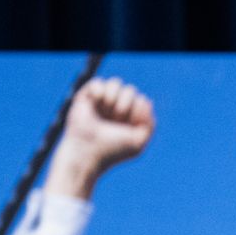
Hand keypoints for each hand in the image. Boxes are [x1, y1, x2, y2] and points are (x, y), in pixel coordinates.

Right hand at [42, 76, 155, 198]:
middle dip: (125, 104)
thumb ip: (149, 124)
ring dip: (113, 96)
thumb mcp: (139, 141)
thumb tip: (145, 101)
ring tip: (105, 110)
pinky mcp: (85, 98)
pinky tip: (95, 101)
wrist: (87, 152)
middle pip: (130, 90)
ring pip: (116, 82)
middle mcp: (115, 108)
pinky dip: (99, 91)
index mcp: (130, 117)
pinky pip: (98, 82)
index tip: (128, 126)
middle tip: (115, 119)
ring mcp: (101, 102)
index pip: (142, 101)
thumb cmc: (113, 150)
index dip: (138, 111)